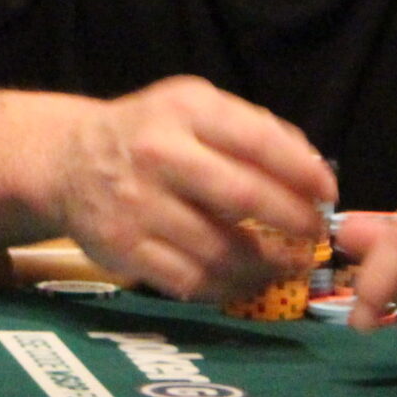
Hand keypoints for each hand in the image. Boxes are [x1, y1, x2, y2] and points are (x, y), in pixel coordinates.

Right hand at [48, 76, 334, 298]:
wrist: (69, 160)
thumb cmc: (150, 132)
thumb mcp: (195, 107)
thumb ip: (253, 129)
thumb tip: (313, 168)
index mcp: (184, 111)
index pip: (256, 140)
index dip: (301, 171)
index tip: (328, 192)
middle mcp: (158, 154)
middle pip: (242, 196)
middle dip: (292, 221)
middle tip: (315, 236)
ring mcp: (137, 205)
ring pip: (220, 249)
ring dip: (266, 264)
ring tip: (288, 264)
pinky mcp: (125, 250)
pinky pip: (190, 281)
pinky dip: (228, 288)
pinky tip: (246, 281)